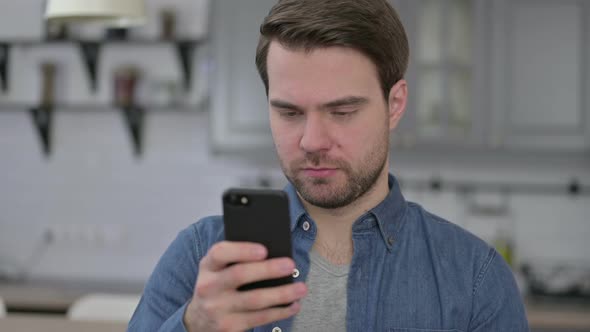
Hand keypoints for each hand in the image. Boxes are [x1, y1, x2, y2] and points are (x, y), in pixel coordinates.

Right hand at [183, 241, 306, 331]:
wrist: (200, 319)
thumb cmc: (218, 285)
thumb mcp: (218, 269)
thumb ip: (237, 259)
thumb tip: (274, 253)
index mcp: (208, 266)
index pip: (220, 253)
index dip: (242, 250)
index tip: (264, 250)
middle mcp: (208, 287)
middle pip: (239, 275)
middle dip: (268, 269)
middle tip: (290, 265)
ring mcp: (217, 309)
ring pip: (254, 300)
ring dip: (282, 294)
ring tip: (301, 288)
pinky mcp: (229, 327)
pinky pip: (259, 318)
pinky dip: (280, 312)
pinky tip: (293, 305)